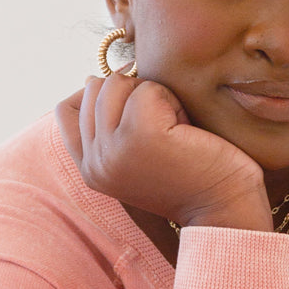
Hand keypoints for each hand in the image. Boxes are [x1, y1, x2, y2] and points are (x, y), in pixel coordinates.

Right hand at [59, 74, 271, 230]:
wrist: (223, 209)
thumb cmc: (190, 177)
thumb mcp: (137, 157)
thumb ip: (111, 128)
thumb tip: (93, 80)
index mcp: (90, 171)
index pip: (65, 111)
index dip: (94, 94)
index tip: (130, 103)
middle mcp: (94, 163)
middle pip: (94, 89)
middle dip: (131, 93)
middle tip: (164, 125)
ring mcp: (112, 149)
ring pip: (116, 84)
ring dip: (152, 95)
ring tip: (175, 128)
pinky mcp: (139, 134)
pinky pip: (147, 88)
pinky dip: (171, 100)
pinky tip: (185, 129)